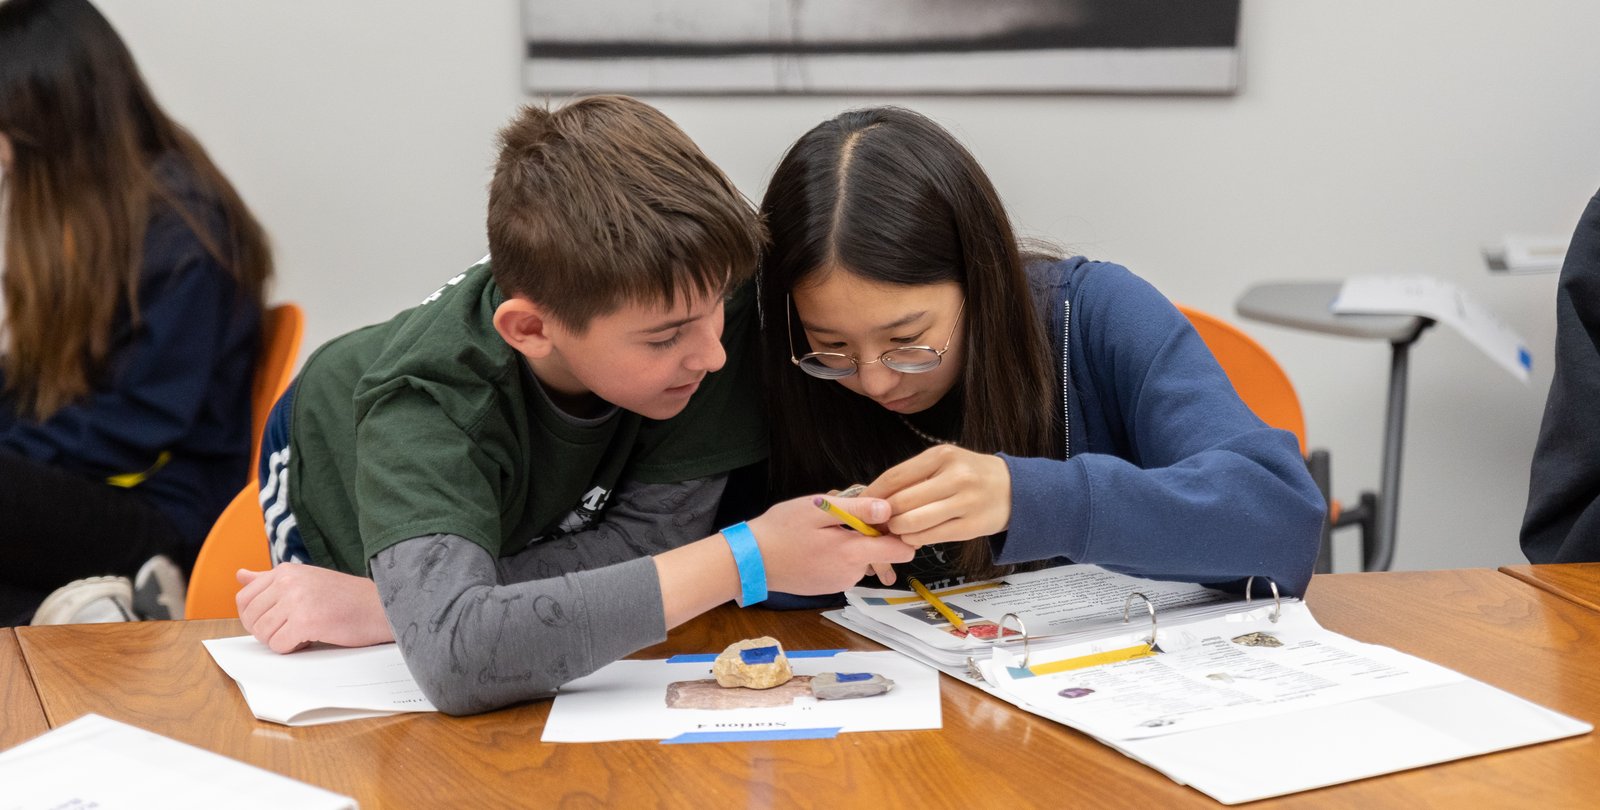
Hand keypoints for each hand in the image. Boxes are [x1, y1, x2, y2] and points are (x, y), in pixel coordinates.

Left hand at [234, 564, 392, 652]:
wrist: (381, 607)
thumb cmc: (346, 598)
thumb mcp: (305, 579)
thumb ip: (270, 579)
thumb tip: (240, 575)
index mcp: (285, 571)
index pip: (244, 599)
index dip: (254, 618)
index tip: (276, 621)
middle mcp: (287, 581)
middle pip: (251, 619)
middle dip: (267, 631)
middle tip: (291, 630)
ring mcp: (296, 600)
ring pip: (263, 634)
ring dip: (281, 640)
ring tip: (305, 632)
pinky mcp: (306, 621)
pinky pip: (279, 645)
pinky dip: (292, 648)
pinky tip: (312, 638)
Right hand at [746, 495, 915, 591]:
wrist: (751, 561)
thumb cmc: (781, 530)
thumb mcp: (817, 509)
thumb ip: (856, 510)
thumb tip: (889, 509)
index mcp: (852, 553)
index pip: (901, 551)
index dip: (900, 531)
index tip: (886, 517)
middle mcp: (852, 573)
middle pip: (880, 551)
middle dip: (868, 532)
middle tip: (840, 516)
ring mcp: (840, 582)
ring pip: (862, 558)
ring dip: (851, 542)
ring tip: (823, 529)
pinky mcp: (829, 586)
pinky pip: (846, 567)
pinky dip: (838, 554)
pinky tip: (817, 544)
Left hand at [862, 444, 1012, 546]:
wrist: (1015, 490)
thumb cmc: (970, 475)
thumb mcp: (945, 463)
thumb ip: (913, 476)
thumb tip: (875, 497)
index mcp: (942, 456)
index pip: (896, 476)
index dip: (874, 493)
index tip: (861, 503)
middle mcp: (955, 477)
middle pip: (902, 502)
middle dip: (884, 515)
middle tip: (877, 522)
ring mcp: (965, 503)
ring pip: (914, 522)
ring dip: (898, 530)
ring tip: (895, 529)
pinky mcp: (972, 527)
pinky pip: (931, 537)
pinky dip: (915, 539)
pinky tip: (913, 537)